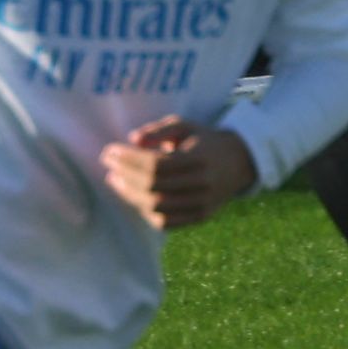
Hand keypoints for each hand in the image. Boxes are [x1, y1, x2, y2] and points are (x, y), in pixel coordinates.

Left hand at [98, 118, 258, 229]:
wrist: (238, 162)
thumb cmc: (204, 141)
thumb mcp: (185, 126)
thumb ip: (159, 129)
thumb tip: (133, 139)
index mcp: (200, 157)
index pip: (156, 164)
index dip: (129, 159)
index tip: (110, 152)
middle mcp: (204, 183)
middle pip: (154, 185)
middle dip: (125, 175)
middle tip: (109, 165)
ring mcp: (203, 203)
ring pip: (157, 206)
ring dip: (130, 195)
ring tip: (115, 180)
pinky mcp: (201, 217)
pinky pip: (166, 222)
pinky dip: (146, 212)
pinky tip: (134, 197)